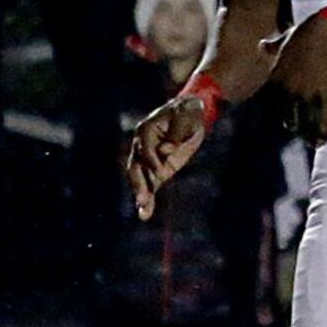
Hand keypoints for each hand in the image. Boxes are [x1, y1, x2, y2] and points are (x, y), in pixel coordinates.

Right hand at [126, 96, 208, 219]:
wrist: (191, 114)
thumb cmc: (187, 112)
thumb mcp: (186, 116)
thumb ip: (176, 132)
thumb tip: (166, 149)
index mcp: (146, 130)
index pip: (144, 148)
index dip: (151, 160)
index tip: (160, 171)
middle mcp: (142, 146)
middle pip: (135, 166)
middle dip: (138, 183)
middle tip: (142, 198)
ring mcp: (149, 160)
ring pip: (140, 179)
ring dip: (141, 195)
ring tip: (144, 211)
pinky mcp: (158, 170)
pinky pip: (151, 186)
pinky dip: (148, 200)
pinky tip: (145, 214)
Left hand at [263, 11, 326, 144]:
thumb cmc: (308, 32)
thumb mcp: (285, 39)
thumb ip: (272, 47)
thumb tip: (261, 45)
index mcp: (276, 76)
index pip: (264, 104)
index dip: (265, 117)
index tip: (268, 126)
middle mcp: (288, 88)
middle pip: (281, 117)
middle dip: (287, 126)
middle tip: (294, 133)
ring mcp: (305, 93)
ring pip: (300, 123)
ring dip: (304, 133)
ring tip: (309, 142)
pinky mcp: (324, 95)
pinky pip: (320, 121)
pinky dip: (320, 132)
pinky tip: (321, 140)